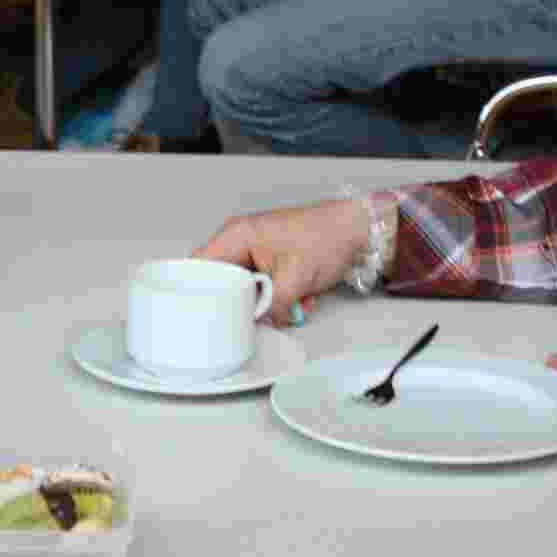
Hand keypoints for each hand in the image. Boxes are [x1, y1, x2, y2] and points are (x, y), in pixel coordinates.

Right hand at [192, 196, 369, 326]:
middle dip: (242, 303)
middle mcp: (241, 241)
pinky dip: (280, 297)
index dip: (198, 292)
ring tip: (293, 300)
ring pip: (246, 289)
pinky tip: (301, 297)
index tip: (204, 314)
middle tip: (259, 313)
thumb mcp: (294, 279)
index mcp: (237, 235)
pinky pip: (264, 287)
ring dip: (267, 302)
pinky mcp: (271, 262)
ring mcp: (257, 252)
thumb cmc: (327, 238)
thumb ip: (270, 307)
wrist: (358, 232)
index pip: (200, 267)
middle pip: (222, 282)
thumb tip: (259, 324)